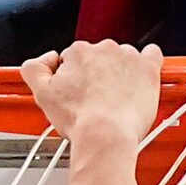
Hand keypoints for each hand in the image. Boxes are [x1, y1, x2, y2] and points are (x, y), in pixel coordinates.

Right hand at [20, 40, 163, 154]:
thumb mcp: (41, 95)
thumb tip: (44, 60)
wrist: (106, 136)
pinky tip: (140, 77)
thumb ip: (34, 70)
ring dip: (120, 73)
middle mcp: (103, 49)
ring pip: (122, 59)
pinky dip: (147, 64)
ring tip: (117, 97)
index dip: (75, 78)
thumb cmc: (81, 121)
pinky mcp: (147, 68)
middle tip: (96, 99)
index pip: (75, 59)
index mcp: (78, 53)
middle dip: (97, 75)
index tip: (79, 93)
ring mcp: (127, 57)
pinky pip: (151, 55)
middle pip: (99, 58)